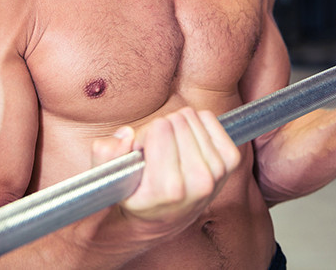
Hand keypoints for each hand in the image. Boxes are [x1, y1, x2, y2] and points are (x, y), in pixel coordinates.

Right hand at [91, 108, 240, 240]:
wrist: (163, 218)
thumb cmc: (136, 194)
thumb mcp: (110, 180)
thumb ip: (105, 155)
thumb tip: (127, 134)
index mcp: (169, 189)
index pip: (160, 128)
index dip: (144, 135)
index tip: (141, 153)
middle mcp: (198, 183)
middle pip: (177, 119)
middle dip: (161, 130)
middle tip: (156, 152)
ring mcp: (217, 173)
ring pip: (193, 117)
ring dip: (178, 127)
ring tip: (170, 150)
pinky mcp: (230, 162)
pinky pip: (211, 119)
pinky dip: (198, 123)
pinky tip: (188, 141)